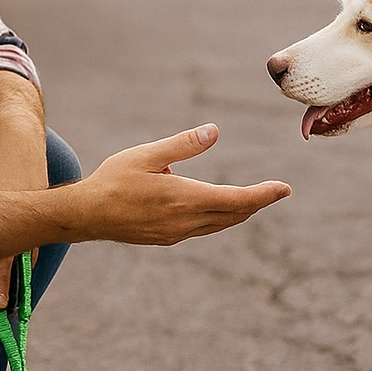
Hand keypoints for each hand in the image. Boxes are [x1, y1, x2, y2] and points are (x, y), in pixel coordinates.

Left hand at [0, 116, 46, 307]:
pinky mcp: (41, 208)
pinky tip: (23, 278)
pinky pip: (33, 239)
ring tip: (11, 300)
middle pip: (9, 252)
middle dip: (2, 280)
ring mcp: (32, 208)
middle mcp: (17, 208)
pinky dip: (27, 259)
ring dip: (16, 275)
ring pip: (24, 249)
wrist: (19, 132)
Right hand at [80, 123, 290, 244]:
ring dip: (239, 212)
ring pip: (219, 224)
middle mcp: (185, 221)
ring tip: (255, 201)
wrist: (87, 215)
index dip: (263, 195)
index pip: (236, 200)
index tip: (284, 189)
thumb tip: (214, 132)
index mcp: (184, 198)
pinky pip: (202, 229)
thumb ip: (183, 145)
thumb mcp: (147, 155)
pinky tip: (218, 210)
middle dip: (257, 203)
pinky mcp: (167, 238)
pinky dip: (219, 219)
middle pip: (233, 215)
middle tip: (278, 192)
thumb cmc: (113, 180)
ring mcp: (177, 234)